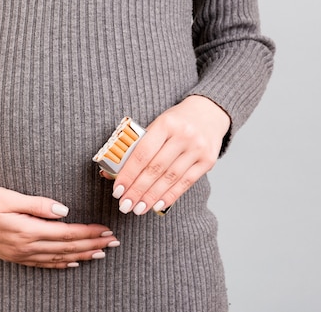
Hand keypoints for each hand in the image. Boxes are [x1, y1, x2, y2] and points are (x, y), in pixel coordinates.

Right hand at [0, 184, 119, 268]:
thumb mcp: (8, 196)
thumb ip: (37, 204)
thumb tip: (64, 210)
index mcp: (26, 230)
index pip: (66, 233)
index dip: (88, 232)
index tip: (106, 230)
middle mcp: (25, 246)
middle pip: (66, 247)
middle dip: (92, 245)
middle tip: (113, 242)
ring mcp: (19, 254)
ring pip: (57, 258)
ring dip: (80, 256)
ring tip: (100, 253)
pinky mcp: (13, 255)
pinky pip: (42, 264)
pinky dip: (60, 264)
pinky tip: (71, 263)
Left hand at [109, 95, 229, 214]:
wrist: (209, 112)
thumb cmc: (176, 121)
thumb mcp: (157, 125)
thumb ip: (137, 146)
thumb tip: (111, 172)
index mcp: (165, 123)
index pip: (142, 153)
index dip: (128, 174)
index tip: (118, 190)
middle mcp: (183, 135)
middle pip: (155, 168)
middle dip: (138, 190)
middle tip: (125, 205)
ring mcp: (197, 148)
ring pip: (170, 178)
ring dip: (152, 196)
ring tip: (138, 208)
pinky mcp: (208, 160)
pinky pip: (186, 182)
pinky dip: (171, 195)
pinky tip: (158, 205)